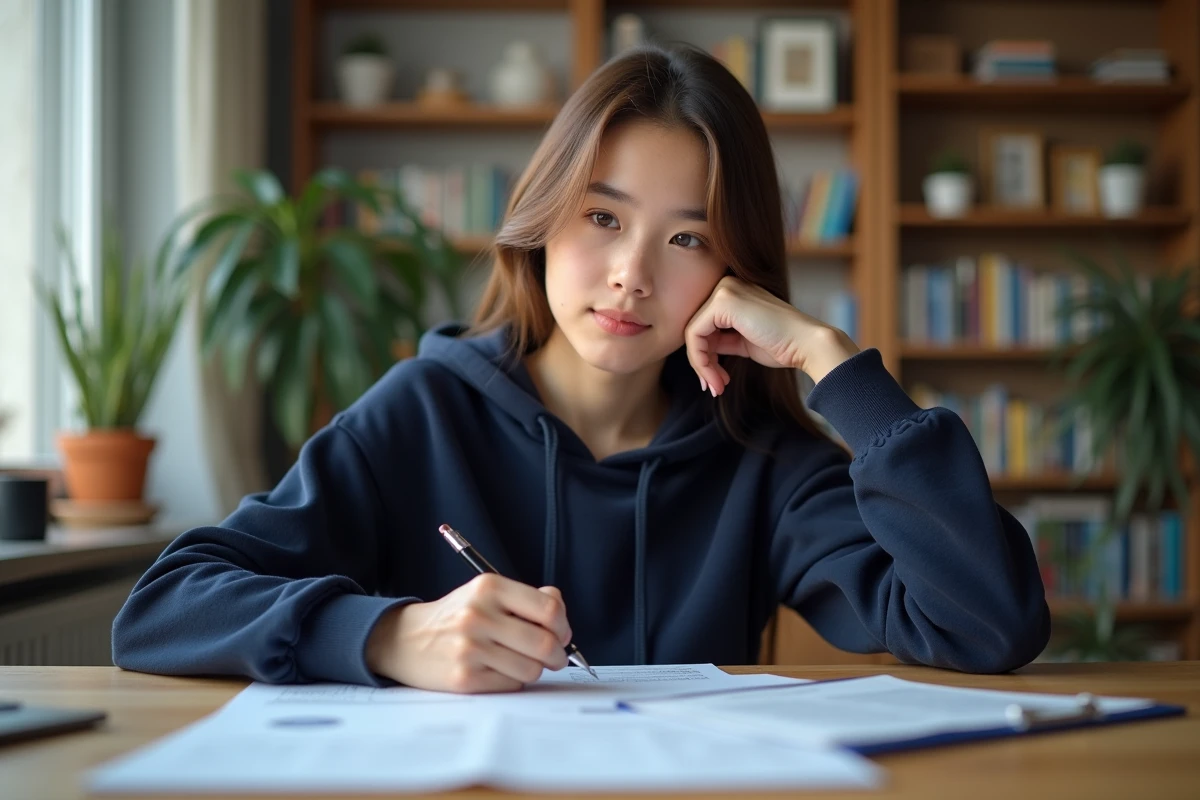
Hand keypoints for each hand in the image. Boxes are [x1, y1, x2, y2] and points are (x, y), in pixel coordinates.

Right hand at [365, 574, 571, 692]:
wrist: (405, 639)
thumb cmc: (456, 616)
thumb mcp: (487, 593)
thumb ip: (527, 598)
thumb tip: (559, 612)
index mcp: (489, 587)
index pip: (548, 610)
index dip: (563, 626)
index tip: (562, 633)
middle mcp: (478, 615)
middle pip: (544, 644)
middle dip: (558, 655)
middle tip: (555, 656)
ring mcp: (470, 648)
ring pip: (531, 669)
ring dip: (535, 669)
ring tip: (522, 662)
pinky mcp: (464, 678)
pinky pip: (511, 685)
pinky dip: (513, 681)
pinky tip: (500, 670)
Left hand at [683, 276, 858, 393]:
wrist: (807, 344)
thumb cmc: (782, 345)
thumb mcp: (744, 341)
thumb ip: (721, 340)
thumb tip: (699, 354)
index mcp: (733, 291)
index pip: (704, 325)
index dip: (705, 356)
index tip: (715, 381)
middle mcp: (726, 284)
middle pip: (696, 329)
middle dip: (702, 363)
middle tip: (714, 388)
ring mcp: (725, 290)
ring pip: (692, 333)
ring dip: (702, 366)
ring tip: (717, 387)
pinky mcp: (723, 301)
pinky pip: (695, 335)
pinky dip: (702, 361)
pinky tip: (718, 379)